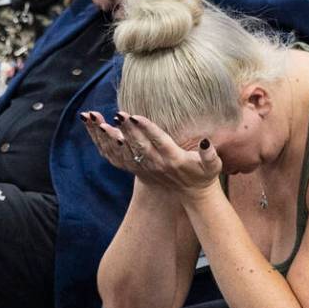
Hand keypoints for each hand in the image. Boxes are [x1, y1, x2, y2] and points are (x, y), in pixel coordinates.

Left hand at [80, 111, 221, 193]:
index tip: (135, 117)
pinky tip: (95, 128)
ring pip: (124, 151)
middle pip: (138, 145)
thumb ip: (210, 155)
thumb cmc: (204, 174)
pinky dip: (105, 144)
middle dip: (127, 129)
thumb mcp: (213, 166)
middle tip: (116, 114)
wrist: (192, 193)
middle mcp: (156, 163)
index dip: (147, 129)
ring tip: (98, 122)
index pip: (158, 141)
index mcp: (173, 158)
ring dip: (110, 137)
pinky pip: (117, 157)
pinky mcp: (136, 167)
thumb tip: (205, 142)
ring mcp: (144, 166)